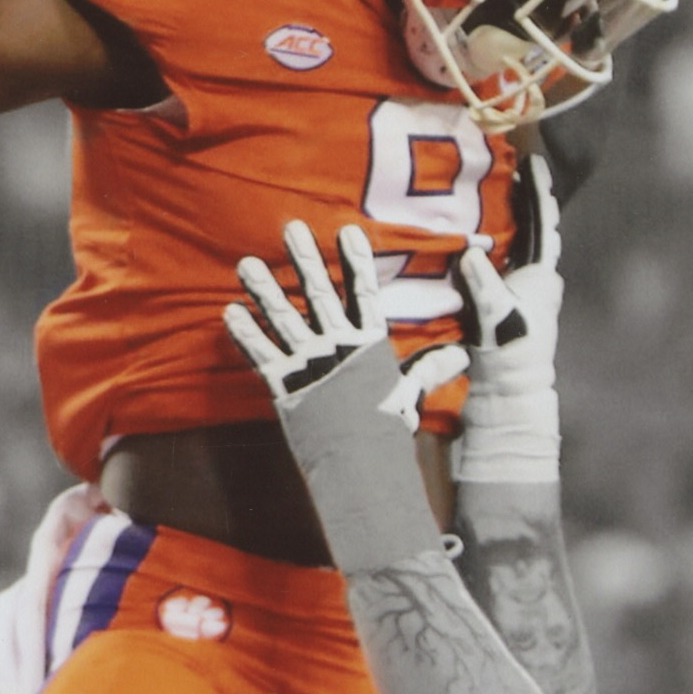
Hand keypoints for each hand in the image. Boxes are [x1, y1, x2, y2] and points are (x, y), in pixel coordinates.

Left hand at [228, 220, 468, 426]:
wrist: (361, 465)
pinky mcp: (285, 386)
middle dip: (304, 259)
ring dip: (263, 290)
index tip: (347, 231)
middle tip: (290, 228)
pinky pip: (261, 354)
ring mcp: (309, 365)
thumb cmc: (387, 429)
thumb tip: (462, 356)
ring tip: (245, 265)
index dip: (356, 262)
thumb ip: (429, 369)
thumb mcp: (409, 393)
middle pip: (318, 295)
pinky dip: (245, 334)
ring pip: (282, 319)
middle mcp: (337, 348)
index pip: (363, 294)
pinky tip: (230, 313)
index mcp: (367, 346)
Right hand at [452, 154, 563, 485]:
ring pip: (517, 239)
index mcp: (543, 275)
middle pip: (532, 225)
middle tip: (509, 161)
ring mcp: (523, 287)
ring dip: (508, 213)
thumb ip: (484, 285)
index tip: (532, 159)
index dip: (537, 190)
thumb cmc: (507, 355)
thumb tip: (470, 253)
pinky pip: (501, 257)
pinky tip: (477, 225)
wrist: (507, 392)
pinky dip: (493, 237)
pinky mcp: (507, 298)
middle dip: (522, 194)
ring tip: (493, 183)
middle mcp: (538, 277)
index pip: (543, 223)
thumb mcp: (495, 318)